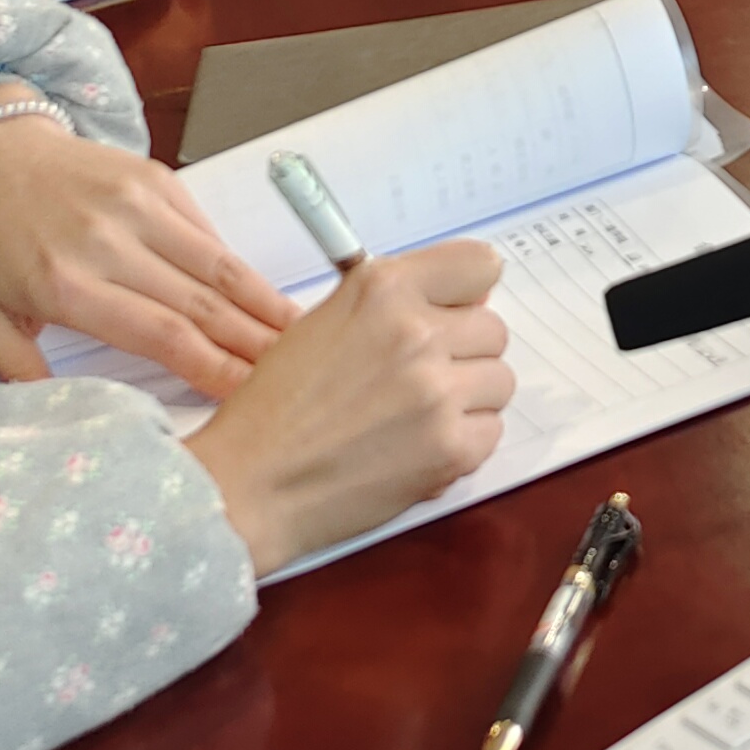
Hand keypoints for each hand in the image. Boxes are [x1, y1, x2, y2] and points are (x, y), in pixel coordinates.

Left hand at [0, 93, 294, 397]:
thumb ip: (20, 372)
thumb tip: (68, 417)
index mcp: (64, 284)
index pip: (160, 334)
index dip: (213, 367)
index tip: (247, 394)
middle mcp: (106, 242)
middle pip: (201, 303)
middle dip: (253, 343)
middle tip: (293, 373)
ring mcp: (136, 204)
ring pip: (217, 264)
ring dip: (262, 303)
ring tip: (300, 335)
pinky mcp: (155, 178)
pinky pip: (206, 231)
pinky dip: (236, 266)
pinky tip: (260, 294)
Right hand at [180, 243, 516, 573]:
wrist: (250, 484)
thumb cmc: (276, 409)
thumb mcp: (326, 323)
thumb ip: (393, 303)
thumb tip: (467, 300)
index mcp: (383, 290)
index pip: (479, 264)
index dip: (469, 291)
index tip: (458, 308)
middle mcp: (415, 333)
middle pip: (492, 329)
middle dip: (463, 352)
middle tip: (419, 378)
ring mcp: (436, 392)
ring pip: (499, 380)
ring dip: (468, 399)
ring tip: (416, 416)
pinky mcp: (450, 448)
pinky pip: (492, 430)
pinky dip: (463, 442)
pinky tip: (417, 446)